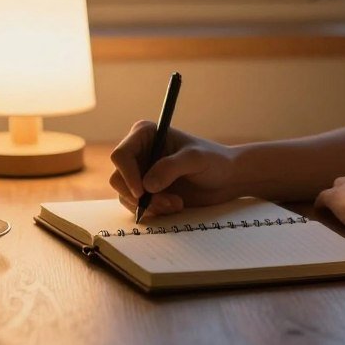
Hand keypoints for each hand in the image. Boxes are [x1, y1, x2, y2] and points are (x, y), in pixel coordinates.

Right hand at [109, 121, 240, 217]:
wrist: (226, 179)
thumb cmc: (214, 161)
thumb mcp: (195, 159)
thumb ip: (171, 167)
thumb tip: (146, 185)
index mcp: (145, 134)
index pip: (121, 155)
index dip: (127, 175)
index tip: (143, 192)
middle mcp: (138, 152)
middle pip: (118, 178)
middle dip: (140, 196)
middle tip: (167, 203)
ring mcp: (140, 172)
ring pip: (125, 195)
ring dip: (149, 206)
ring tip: (176, 204)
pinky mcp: (146, 191)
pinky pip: (135, 206)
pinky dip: (153, 211)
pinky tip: (174, 206)